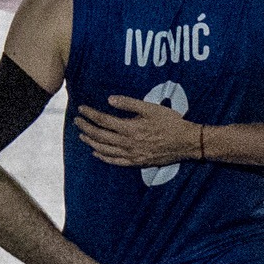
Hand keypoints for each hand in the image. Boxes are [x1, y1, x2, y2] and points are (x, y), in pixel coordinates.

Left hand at [74, 90, 199, 167]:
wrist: (185, 142)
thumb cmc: (170, 122)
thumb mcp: (150, 108)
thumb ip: (129, 104)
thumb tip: (110, 100)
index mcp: (130, 128)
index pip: (103, 120)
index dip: (91, 114)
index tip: (81, 109)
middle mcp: (127, 143)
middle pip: (100, 136)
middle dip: (86, 128)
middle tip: (77, 121)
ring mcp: (131, 155)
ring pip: (105, 150)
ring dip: (91, 142)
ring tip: (82, 136)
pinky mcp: (137, 162)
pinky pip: (115, 161)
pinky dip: (104, 157)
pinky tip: (96, 153)